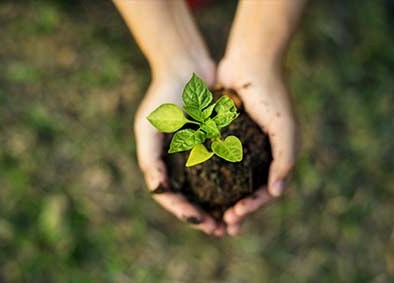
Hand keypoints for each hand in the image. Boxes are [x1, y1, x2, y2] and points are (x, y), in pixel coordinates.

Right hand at [134, 62, 225, 235]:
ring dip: (220, 206)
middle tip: (222, 230)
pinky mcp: (216, 143)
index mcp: (162, 163)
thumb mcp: (149, 126)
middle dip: (205, 217)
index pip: (171, 197)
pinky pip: (224, 169)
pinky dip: (231, 184)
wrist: (186, 66)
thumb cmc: (164, 96)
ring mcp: (198, 154)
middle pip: (192, 198)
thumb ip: (150, 158)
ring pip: (210, 189)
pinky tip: (244, 194)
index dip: (186, 213)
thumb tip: (158, 188)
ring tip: (235, 219)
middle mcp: (179, 162)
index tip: (203, 223)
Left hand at [217, 56, 300, 235]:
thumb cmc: (271, 95)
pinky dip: (213, 177)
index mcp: (277, 156)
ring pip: (233, 181)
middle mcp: (262, 154)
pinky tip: (201, 189)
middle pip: (249, 191)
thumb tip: (276, 192)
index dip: (252, 208)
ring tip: (211, 216)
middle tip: (223, 228)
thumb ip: (285, 160)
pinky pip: (220, 162)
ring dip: (224, 200)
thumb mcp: (284, 129)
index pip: (266, 191)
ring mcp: (244, 146)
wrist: (251, 61)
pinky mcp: (227, 136)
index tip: (234, 218)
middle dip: (238, 211)